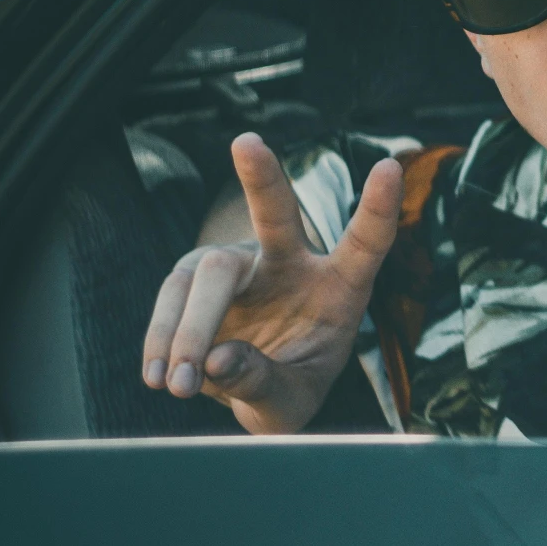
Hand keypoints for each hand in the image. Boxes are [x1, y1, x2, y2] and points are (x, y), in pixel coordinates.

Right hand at [140, 132, 402, 434]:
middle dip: (263, 177)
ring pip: (210, 271)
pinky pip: (173, 294)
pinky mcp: (195, 274)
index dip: (377, 207)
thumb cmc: (290, 388)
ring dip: (189, 329)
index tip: (389, 166)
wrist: (252, 389)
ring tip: (178, 385)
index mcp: (340, 287)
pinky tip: (157, 373)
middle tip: (247, 142)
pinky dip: (161, 335)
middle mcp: (291, 263)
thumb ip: (263, 383)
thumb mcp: (290, 403)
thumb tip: (216, 360)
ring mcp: (241, 264)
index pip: (365, 243)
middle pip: (277, 216)